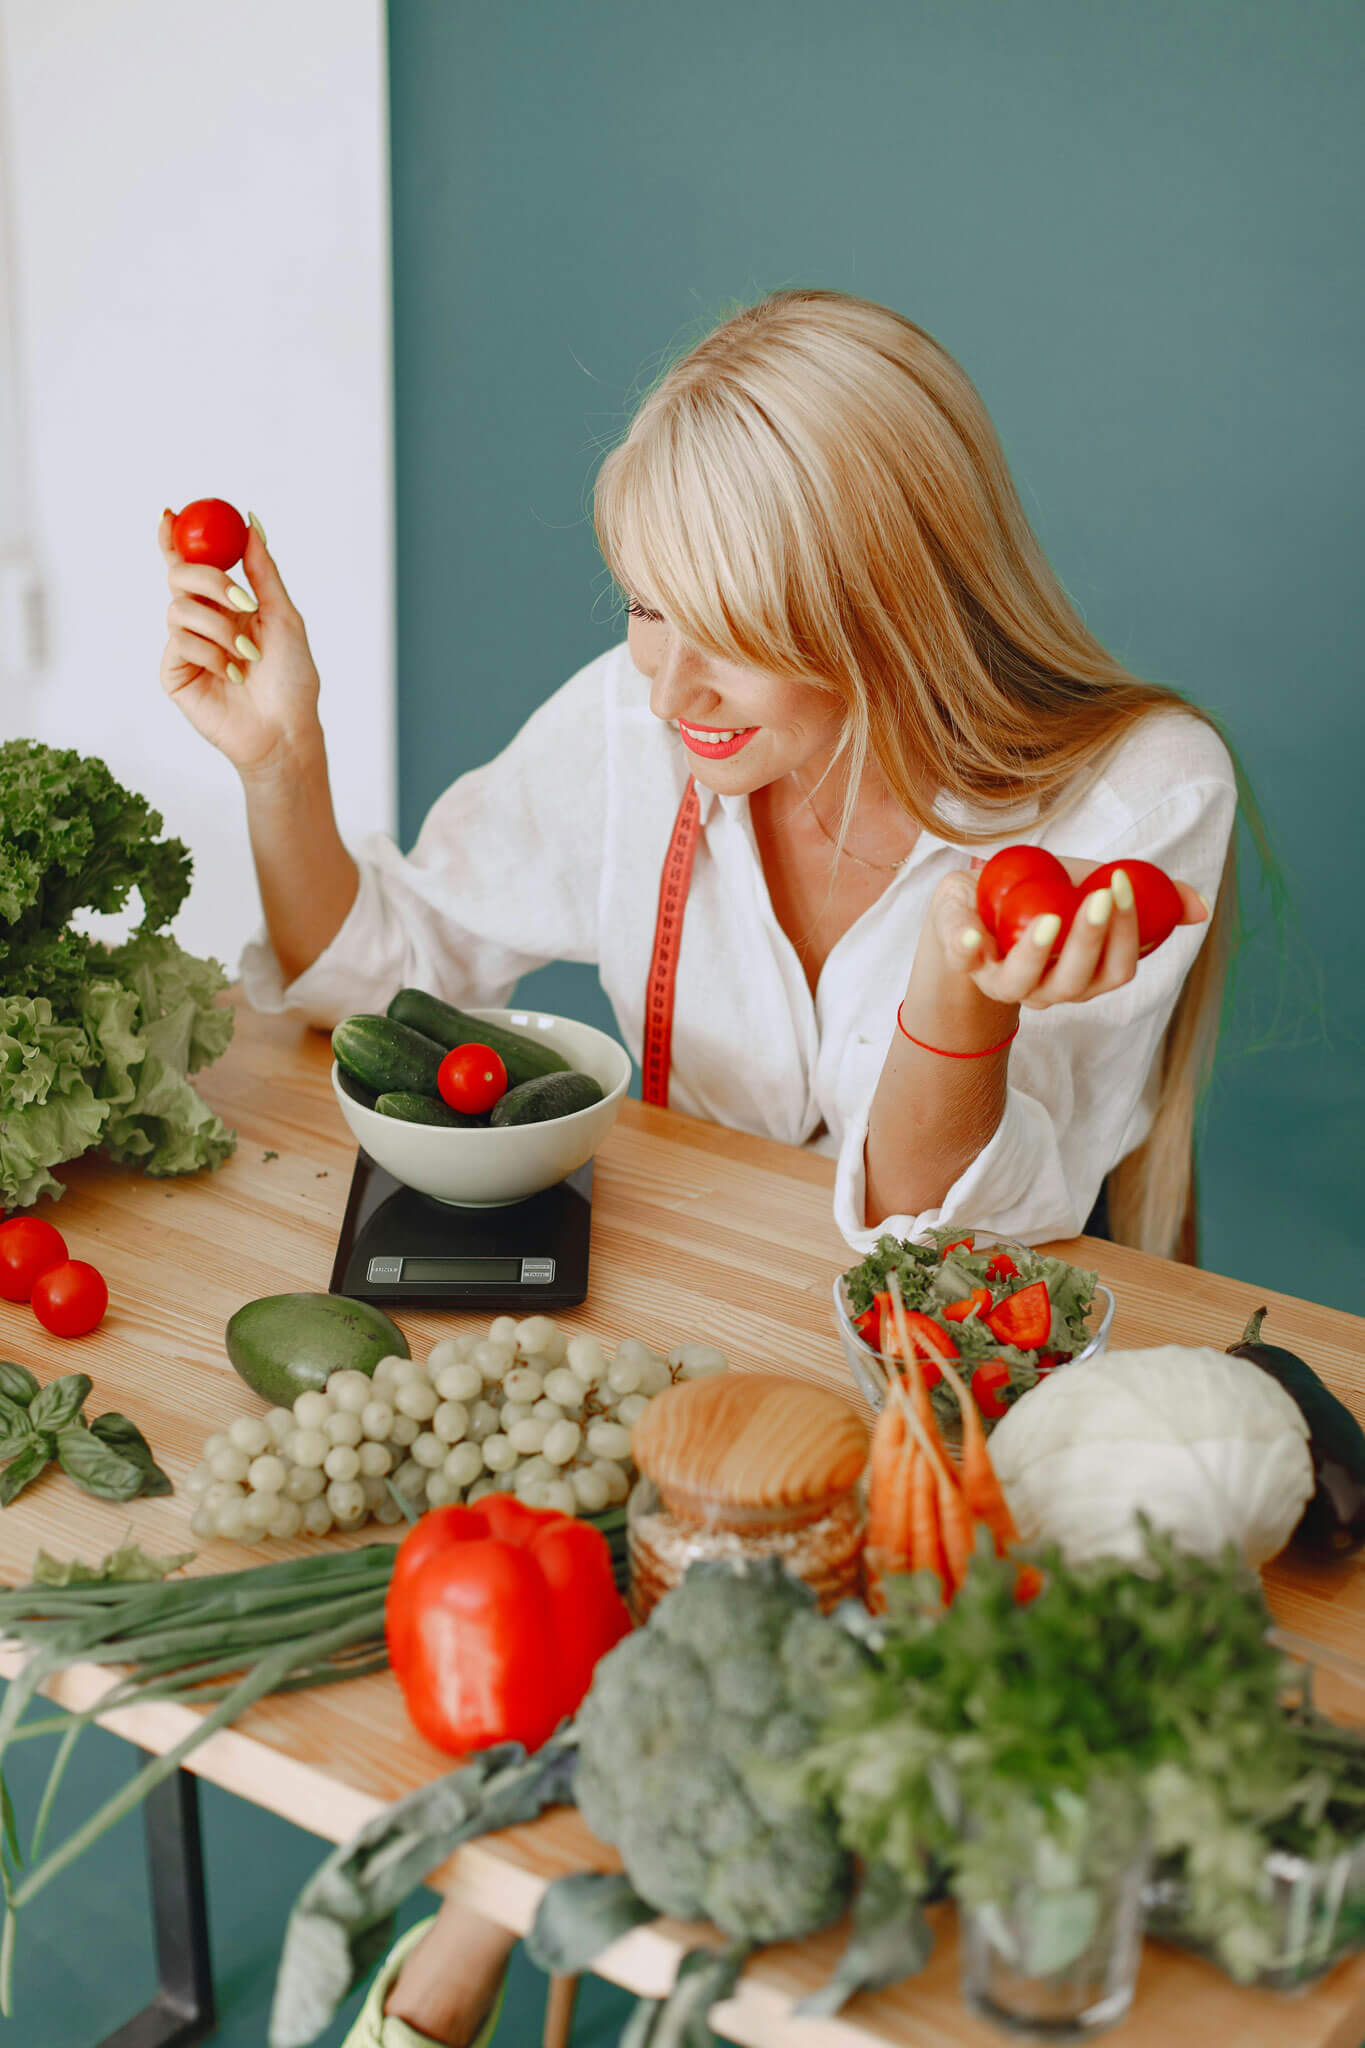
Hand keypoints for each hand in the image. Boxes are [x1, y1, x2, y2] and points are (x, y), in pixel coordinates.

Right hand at [158, 510, 322, 778]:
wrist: (285, 729)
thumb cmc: (292, 679)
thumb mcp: (283, 616)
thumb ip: (263, 571)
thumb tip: (251, 523)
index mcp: (225, 604)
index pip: (191, 563)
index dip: (174, 538)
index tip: (171, 514)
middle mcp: (201, 620)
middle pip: (180, 575)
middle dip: (209, 580)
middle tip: (241, 600)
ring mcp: (185, 646)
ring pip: (179, 608)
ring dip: (219, 626)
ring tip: (247, 655)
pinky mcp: (174, 672)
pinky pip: (179, 642)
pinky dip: (210, 653)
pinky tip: (231, 675)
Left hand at [926, 859, 1208, 1010]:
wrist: (978, 903)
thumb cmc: (1045, 898)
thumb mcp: (1094, 889)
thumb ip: (1148, 897)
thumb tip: (1201, 908)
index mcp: (1085, 976)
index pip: (1117, 969)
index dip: (1126, 933)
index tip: (1121, 883)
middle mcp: (1047, 989)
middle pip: (1076, 980)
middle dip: (1090, 940)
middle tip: (1099, 895)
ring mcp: (1004, 981)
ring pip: (1023, 983)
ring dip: (1038, 952)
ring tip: (1050, 919)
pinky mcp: (965, 963)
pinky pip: (964, 965)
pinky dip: (965, 952)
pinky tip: (971, 936)